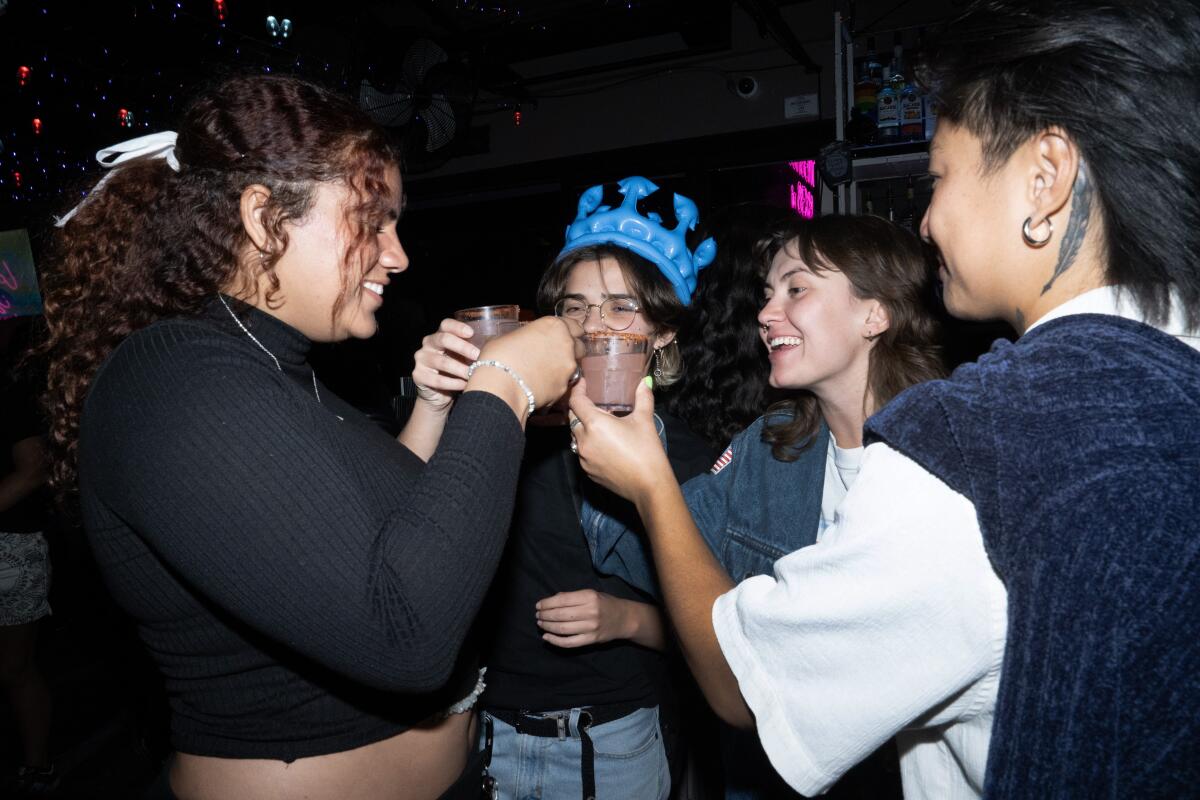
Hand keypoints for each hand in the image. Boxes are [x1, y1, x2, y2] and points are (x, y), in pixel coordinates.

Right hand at [412, 318, 479, 413]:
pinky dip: (453, 383)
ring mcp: (421, 359)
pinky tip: (464, 385)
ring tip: (473, 374)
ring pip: (442, 362)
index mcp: (439, 335)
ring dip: (460, 369)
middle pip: (443, 339)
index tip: (471, 333)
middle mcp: (428, 344)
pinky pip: (437, 380)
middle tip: (478, 356)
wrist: (438, 394)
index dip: (458, 327)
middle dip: (463, 347)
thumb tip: (497, 348)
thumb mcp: (463, 358)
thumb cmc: (455, 371)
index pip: (446, 325)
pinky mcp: (418, 375)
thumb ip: (473, 350)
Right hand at [476, 316, 580, 411]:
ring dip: (565, 367)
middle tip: (555, 354)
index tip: (562, 336)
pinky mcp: (565, 387)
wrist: (501, 386)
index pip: (574, 325)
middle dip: (571, 349)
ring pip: (575, 365)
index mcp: (553, 326)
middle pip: (579, 345)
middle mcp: (566, 344)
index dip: (568, 331)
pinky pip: (565, 383)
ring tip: (547, 372)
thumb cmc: (499, 357)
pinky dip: (556, 383)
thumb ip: (523, 336)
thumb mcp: (507, 337)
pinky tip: (542, 385)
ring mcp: (569, 367)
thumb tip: (520, 341)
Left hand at [536, 589, 632, 647]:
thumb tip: (551, 601)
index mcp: (589, 597)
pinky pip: (569, 642)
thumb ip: (572, 597)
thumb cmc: (605, 603)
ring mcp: (590, 627)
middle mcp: (590, 612)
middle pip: (560, 615)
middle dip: (545, 615)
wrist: (624, 618)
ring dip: (547, 626)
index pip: (562, 600)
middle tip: (538, 615)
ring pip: (562, 629)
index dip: (547, 603)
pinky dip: (555, 641)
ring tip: (540, 623)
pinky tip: (547, 637)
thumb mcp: (591, 594)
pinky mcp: (591, 640)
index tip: (538, 605)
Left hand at [568, 379, 672, 505]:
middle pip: (572, 418)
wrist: (649, 485)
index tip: (583, 383)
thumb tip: (644, 382)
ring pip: (575, 436)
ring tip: (599, 423)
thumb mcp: (645, 420)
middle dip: (579, 408)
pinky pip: (581, 452)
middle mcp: (584, 440)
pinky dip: (587, 443)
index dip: (577, 390)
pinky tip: (602, 443)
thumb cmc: (647, 451)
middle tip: (593, 402)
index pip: (576, 402)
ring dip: (582, 427)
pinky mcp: (587, 471)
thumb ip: (642, 398)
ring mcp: (583, 458)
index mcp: (595, 424)